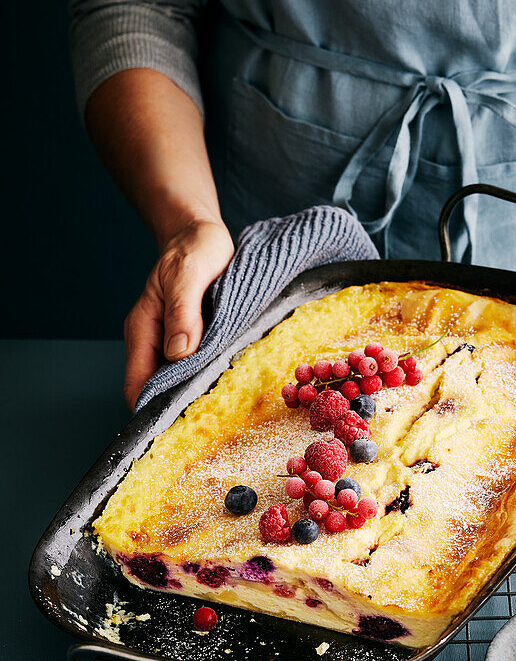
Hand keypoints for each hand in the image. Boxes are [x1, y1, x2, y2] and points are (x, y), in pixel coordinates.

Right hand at [123, 217, 233, 408]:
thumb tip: (180, 352)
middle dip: (181, 409)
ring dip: (199, 394)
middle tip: (212, 422)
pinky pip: (199, 370)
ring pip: (182, 384)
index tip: (179, 425)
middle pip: (160, 391)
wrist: (203, 235)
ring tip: (225, 409)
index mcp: (143, 329)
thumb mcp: (188, 274)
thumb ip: (182, 311)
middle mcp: (155, 343)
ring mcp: (174, 345)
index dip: (153, 410)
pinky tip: (232, 386)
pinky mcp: (196, 344)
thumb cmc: (193, 248)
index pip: (138, 385)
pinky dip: (212, 379)